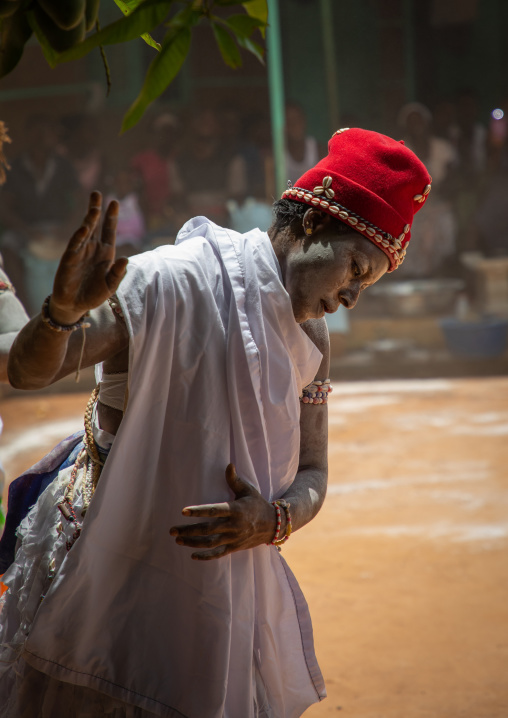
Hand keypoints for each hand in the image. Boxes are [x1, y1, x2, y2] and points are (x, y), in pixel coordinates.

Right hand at [49, 191, 127, 324]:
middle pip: (95, 225)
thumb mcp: (110, 286)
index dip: (111, 217)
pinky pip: (75, 245)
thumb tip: (125, 259)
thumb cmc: (93, 295)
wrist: (75, 306)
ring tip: (94, 208)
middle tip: (98, 194)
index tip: (115, 202)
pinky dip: (80, 236)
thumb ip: (117, 273)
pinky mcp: (69, 259)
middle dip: (96, 210)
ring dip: (89, 220)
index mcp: (105, 253)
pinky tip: (84, 228)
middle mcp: (93, 249)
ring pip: (85, 232)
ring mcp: (80, 252)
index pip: (109, 231)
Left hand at [169, 464, 277, 560]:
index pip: (214, 511)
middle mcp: (234, 525)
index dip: (198, 511)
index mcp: (235, 509)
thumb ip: (235, 480)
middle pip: (208, 529)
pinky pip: (218, 554)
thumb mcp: (248, 490)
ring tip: (178, 540)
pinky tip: (193, 556)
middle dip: (188, 530)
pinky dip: (206, 556)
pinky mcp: (234, 547)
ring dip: (193, 542)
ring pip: (210, 543)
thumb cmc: (257, 504)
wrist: (273, 525)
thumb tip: (228, 464)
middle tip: (172, 530)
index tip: (183, 511)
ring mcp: (234, 538)